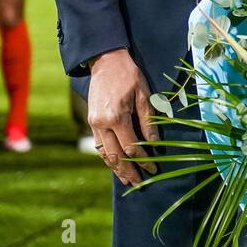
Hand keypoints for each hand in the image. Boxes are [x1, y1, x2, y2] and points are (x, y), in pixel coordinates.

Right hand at [88, 48, 158, 184]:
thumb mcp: (144, 95)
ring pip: (104, 153)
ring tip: (127, 180)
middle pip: (115, 156)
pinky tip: (116, 165)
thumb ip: (148, 121)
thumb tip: (155, 144)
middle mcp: (101, 124)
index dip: (143, 161)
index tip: (153, 169)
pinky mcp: (91, 121)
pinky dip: (107, 157)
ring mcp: (93, 123)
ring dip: (116, 169)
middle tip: (139, 184)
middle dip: (128, 172)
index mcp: (116, 117)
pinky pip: (99, 144)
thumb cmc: (129, 76)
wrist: (105, 62)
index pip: (131, 147)